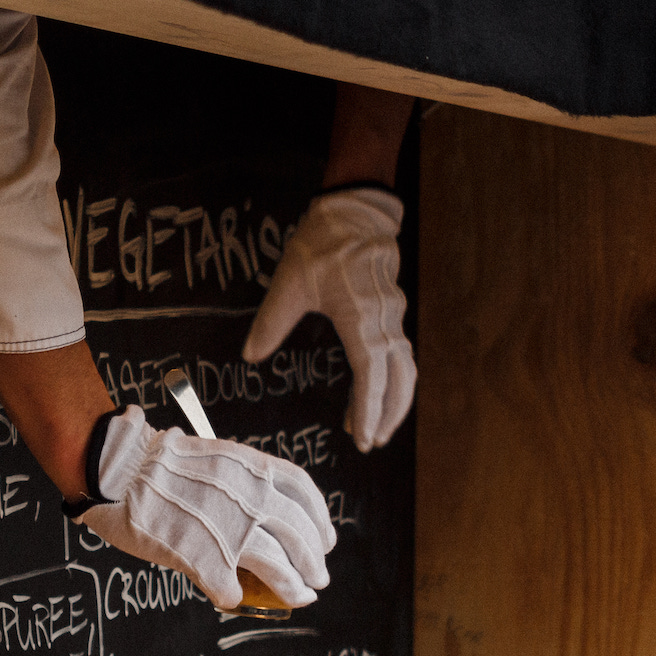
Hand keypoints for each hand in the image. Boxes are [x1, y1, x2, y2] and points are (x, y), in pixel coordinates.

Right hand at [81, 408, 334, 608]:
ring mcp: (229, 531)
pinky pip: (230, 589)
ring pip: (278, 567)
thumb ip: (239, 482)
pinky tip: (232, 597)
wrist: (119, 471)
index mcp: (252, 469)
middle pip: (299, 536)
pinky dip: (234, 596)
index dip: (320, 520)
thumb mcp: (213, 457)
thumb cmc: (156, 463)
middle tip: (318, 577)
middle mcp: (250, 498)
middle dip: (313, 561)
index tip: (327, 538)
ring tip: (300, 597)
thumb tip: (256, 506)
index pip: (303, 495)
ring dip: (292, 587)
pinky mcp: (205, 560)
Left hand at [243, 187, 415, 451]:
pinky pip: (400, 354)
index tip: (360, 436)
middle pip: (397, 378)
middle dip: (386, 414)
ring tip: (375, 429)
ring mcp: (394, 316)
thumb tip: (249, 356)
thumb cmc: (322, 244)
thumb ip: (272, 322)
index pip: (371, 373)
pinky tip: (375, 394)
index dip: (368, 408)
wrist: (356, 213)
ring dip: (394, 401)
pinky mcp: (394, 314)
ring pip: (405, 368)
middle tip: (370, 443)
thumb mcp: (290, 282)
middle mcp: (384, 320)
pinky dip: (393, 380)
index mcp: (360, 316)